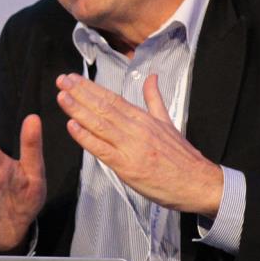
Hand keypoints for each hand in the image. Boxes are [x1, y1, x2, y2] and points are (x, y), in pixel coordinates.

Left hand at [55, 73, 222, 216]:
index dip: (91, 87)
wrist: (198, 182)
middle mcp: (136, 129)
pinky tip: (72, 126)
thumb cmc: (182, 157)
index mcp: (144, 118)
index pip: (113, 98)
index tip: (74, 78)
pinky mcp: (128, 167)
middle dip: (80, 93)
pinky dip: (86, 137)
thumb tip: (152, 77)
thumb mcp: (168, 122)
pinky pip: (103, 149)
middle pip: (103, 107)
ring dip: (79, 109)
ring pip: (100, 124)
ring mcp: (131, 147)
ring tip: (62, 97)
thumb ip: (154, 100)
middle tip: (61, 80)